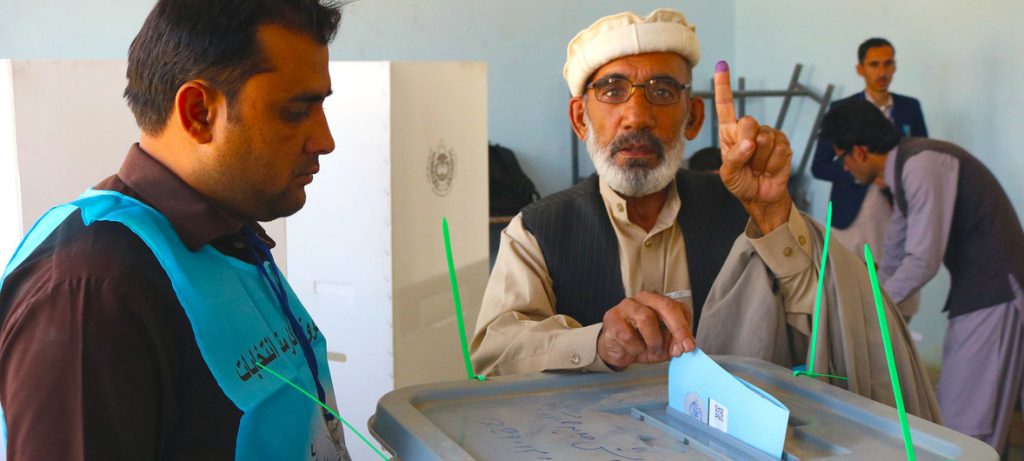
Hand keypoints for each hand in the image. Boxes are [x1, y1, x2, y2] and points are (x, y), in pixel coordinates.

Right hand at [597, 292, 694, 369]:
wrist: (616, 350)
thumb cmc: (640, 343)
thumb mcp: (663, 346)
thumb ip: (674, 345)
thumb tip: (682, 348)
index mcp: (660, 303)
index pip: (679, 308)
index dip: (686, 327)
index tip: (689, 346)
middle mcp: (644, 299)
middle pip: (666, 305)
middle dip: (678, 328)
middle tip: (683, 348)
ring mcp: (627, 306)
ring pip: (647, 318)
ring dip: (653, 341)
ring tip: (651, 349)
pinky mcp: (612, 317)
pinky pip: (628, 335)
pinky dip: (635, 348)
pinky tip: (632, 349)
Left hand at [714, 61, 793, 233]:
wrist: (761, 196)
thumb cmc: (740, 182)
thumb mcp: (729, 174)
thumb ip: (734, 158)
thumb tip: (750, 143)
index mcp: (729, 132)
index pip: (726, 106)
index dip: (723, 86)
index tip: (721, 65)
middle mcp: (748, 129)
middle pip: (748, 122)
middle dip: (746, 144)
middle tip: (746, 161)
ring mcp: (767, 134)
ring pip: (764, 139)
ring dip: (759, 160)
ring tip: (757, 168)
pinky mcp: (783, 143)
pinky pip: (779, 150)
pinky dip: (772, 164)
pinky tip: (769, 169)